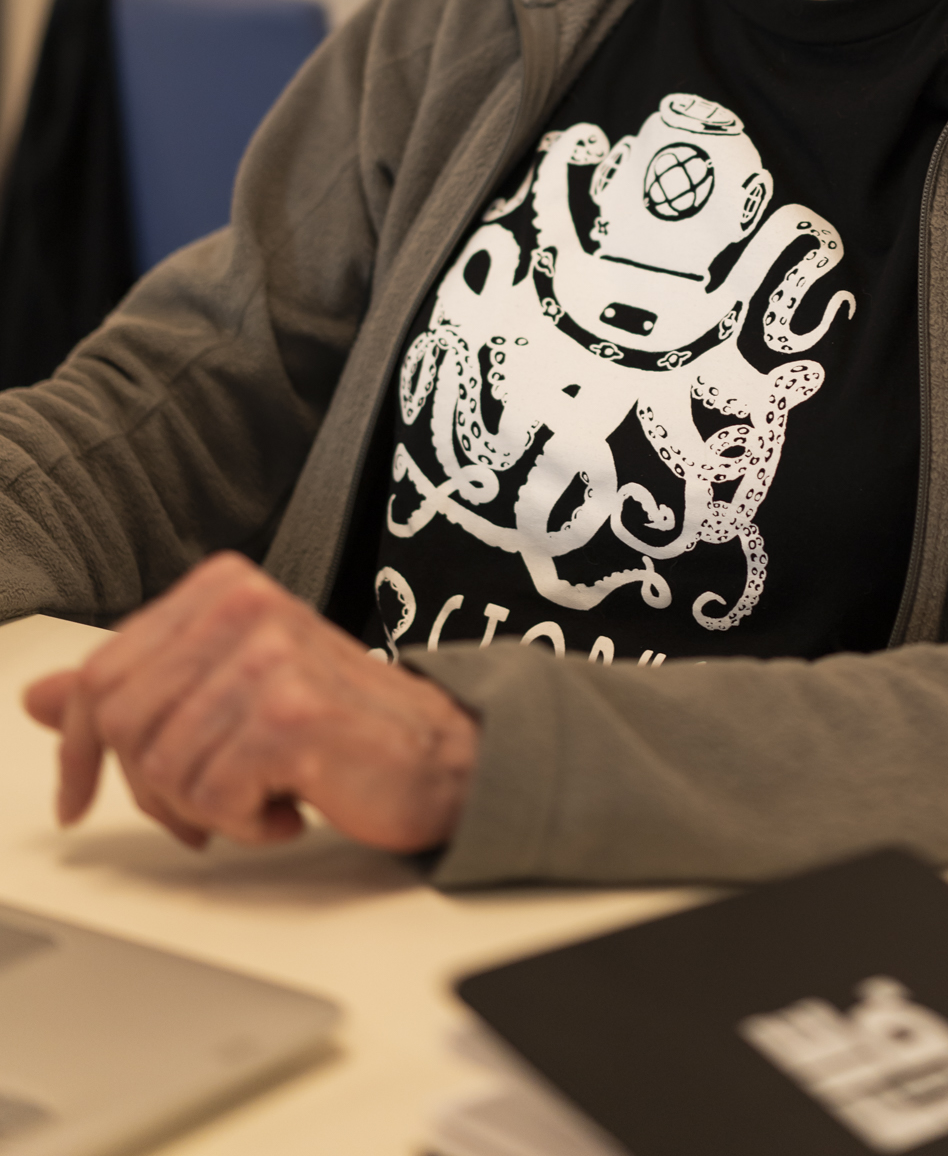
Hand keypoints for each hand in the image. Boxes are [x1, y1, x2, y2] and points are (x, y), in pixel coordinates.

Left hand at [21, 554, 478, 853]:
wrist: (442, 756)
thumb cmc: (337, 726)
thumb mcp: (225, 693)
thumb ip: (138, 689)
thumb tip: (41, 698)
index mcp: (223, 588)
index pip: (103, 671)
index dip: (77, 747)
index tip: (76, 797)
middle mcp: (244, 606)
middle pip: (121, 723)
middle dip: (152, 788)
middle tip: (205, 805)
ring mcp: (267, 656)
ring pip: (162, 768)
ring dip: (207, 809)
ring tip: (261, 794)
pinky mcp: (289, 714)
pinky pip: (212, 797)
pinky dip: (246, 824)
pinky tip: (290, 806)